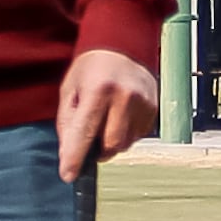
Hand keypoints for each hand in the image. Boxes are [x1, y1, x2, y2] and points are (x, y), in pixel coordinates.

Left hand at [56, 47, 156, 179]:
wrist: (123, 45)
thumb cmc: (91, 68)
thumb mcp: (70, 89)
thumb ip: (67, 124)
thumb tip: (68, 155)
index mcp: (98, 89)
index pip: (85, 132)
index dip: (75, 157)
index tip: (68, 175)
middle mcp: (124, 97)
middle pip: (110, 145)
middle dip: (97, 150)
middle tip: (89, 140)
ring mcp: (143, 103)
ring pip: (125, 144)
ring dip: (111, 142)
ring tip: (106, 119)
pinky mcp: (153, 109)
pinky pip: (137, 136)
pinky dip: (125, 134)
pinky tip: (120, 116)